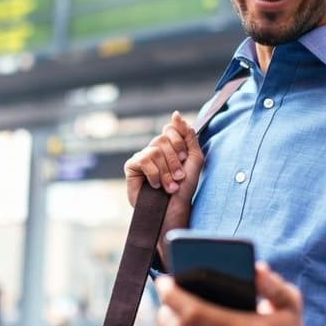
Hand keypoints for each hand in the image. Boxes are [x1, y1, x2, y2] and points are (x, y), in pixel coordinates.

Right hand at [124, 112, 203, 260]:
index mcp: (169, 146)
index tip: (185, 161)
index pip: (171, 129)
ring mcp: (142, 157)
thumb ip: (188, 135)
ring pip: (155, 150)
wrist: (173, 211)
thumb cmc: (184, 189)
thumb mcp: (194, 159)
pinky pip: (143, 159)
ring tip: (170, 186)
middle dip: (175, 161)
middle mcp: (154, 149)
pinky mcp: (131, 167)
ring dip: (166, 171)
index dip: (180, 144)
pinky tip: (156, 185)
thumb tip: (175, 114)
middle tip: (179, 177)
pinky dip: (154, 174)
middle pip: (163, 138)